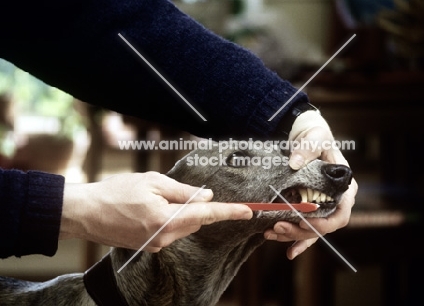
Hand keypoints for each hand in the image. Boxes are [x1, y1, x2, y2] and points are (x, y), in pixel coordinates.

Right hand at [60, 172, 251, 251]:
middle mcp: (164, 237)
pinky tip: (148, 209)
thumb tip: (206, 195)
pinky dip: (169, 219)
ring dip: (180, 212)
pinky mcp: (148, 246)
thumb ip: (183, 190)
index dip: (229, 212)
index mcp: (167, 220)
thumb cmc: (116, 192)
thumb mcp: (152, 182)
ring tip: (153, 199)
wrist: (84, 213)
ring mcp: (156, 244)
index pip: (206, 215)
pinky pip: (169, 231)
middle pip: (195, 221)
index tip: (249, 211)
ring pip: (183, 226)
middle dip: (194, 205)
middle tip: (174, 190)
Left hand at [266, 110, 357, 258]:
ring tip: (271, 233)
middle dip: (300, 231)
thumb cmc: (315, 137)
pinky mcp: (308, 209)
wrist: (304, 138)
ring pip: (310, 231)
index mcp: (345, 187)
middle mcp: (336, 201)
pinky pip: (304, 229)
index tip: (304, 222)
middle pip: (323, 226)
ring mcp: (322, 207)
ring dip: (291, 235)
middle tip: (278, 226)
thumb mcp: (314, 138)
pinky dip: (295, 239)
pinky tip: (288, 251)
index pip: (340, 213)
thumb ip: (307, 149)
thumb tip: (295, 162)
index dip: (324, 222)